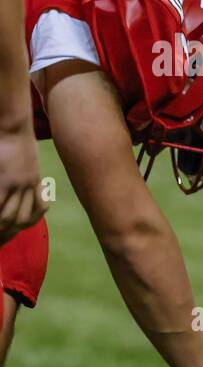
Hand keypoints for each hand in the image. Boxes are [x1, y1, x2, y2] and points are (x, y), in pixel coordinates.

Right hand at [0, 123, 48, 244]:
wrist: (13, 124)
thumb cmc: (15, 137)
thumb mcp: (25, 158)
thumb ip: (24, 174)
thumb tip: (28, 183)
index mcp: (34, 181)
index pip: (34, 211)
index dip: (23, 226)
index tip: (9, 236)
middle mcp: (29, 186)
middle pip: (22, 219)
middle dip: (9, 233)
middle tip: (0, 242)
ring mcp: (16, 184)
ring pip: (9, 216)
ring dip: (1, 227)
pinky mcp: (4, 180)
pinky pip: (0, 204)